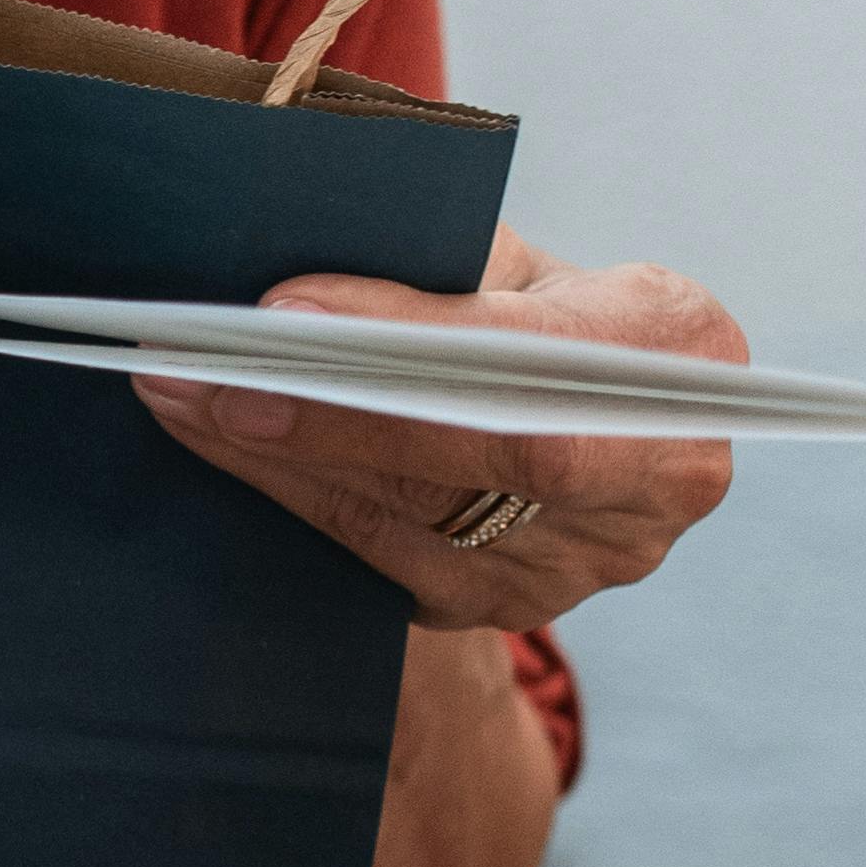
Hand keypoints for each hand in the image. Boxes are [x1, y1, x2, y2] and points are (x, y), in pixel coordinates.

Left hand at [133, 226, 742, 625]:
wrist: (601, 419)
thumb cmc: (551, 313)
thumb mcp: (528, 262)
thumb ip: (449, 267)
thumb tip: (302, 282)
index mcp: (682, 347)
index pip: (526, 347)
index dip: (402, 331)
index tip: (283, 309)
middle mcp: (662, 472)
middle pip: (478, 452)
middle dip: (327, 414)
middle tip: (204, 374)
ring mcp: (592, 559)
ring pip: (415, 517)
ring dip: (282, 460)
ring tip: (183, 398)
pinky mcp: (515, 605)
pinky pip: (385, 558)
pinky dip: (297, 500)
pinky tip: (225, 449)